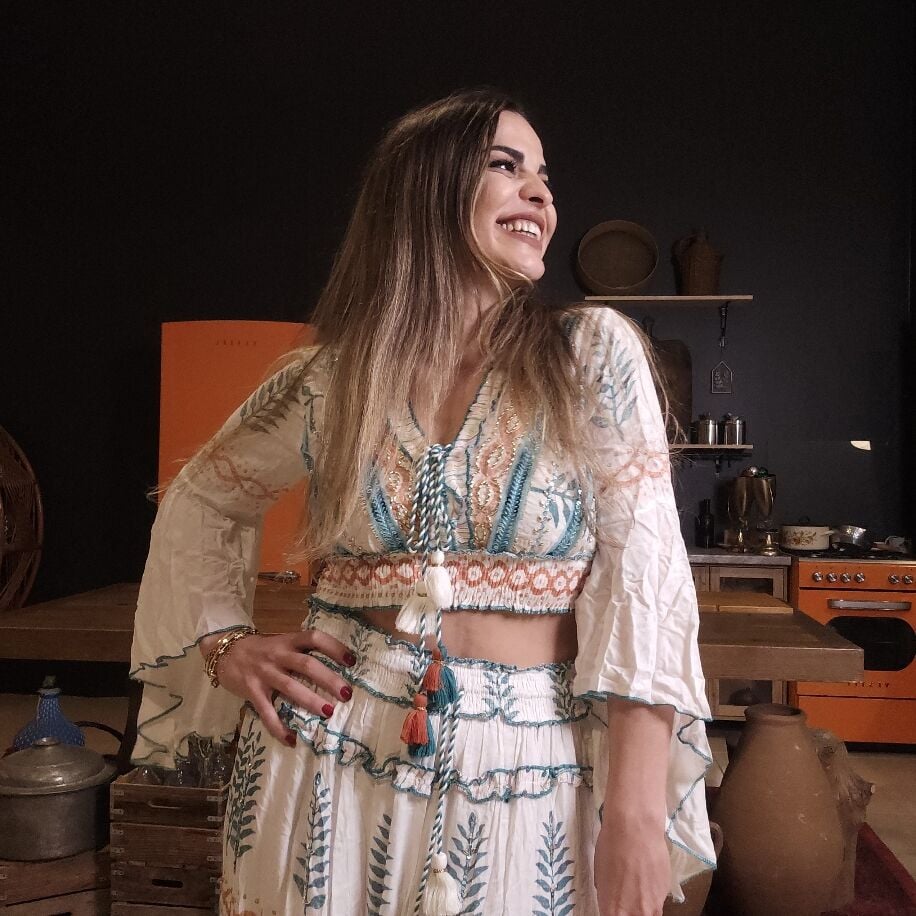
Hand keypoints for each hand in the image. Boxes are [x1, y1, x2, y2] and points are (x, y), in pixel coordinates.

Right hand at [201, 630, 355, 744]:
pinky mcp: (252, 691)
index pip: (314, 638)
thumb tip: (334, 668)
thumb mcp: (282, 642)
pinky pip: (266, 712)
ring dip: (310, 700)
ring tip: (329, 712)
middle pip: (307, 665)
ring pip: (290, 687)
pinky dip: (278, 727)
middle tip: (347, 693)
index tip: (351, 661)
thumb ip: (301, 652)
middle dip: (328, 679)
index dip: (334, 647)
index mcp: (288, 641)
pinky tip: (290, 740)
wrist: (225, 651)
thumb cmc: (262, 649)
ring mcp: (264, 673)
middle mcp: (278, 655)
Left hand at [594, 815, 669, 915]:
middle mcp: (634, 914)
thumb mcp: (600, 874)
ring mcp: (653, 906)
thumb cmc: (612, 846)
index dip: (613, 913)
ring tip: (636, 888)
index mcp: (613, 910)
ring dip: (642, 907)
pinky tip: (646, 877)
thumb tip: (613, 898)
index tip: (614, 908)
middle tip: (626, 898)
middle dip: (629, 911)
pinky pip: (657, 902)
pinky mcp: (666, 894)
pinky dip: (652, 895)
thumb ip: (609, 894)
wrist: (636, 828)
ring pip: (648, 915)